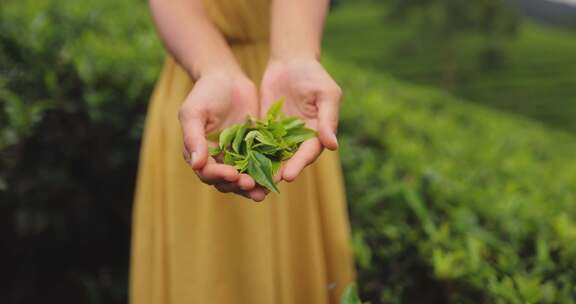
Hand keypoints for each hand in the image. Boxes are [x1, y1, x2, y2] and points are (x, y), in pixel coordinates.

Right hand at [180, 71, 267, 201]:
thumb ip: (193, 137)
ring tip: (263, 191)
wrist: (227, 77)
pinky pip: (259, 165)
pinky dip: (265, 173)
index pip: (207, 172)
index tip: (233, 174)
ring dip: (252, 187)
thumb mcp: (194, 112)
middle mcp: (217, 158)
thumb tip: (196, 164)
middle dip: (237, 185)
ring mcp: (236, 155)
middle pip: (225, 181)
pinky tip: (276, 176)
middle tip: (251, 185)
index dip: (219, 175)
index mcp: (199, 152)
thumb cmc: (205, 92)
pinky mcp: (253, 149)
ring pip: (243, 178)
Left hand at [260, 58, 341, 181]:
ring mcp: (279, 137)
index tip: (288, 176)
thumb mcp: (326, 94)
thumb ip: (328, 119)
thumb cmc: (314, 75)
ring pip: (271, 157)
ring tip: (249, 182)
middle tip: (265, 185)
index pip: (307, 154)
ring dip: (261, 169)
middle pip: (288, 161)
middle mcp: (298, 140)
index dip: (298, 165)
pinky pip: (255, 144)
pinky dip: (248, 154)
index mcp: (316, 135)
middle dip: (277, 173)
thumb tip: (332, 146)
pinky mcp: (263, 130)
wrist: (291, 62)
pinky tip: (236, 163)